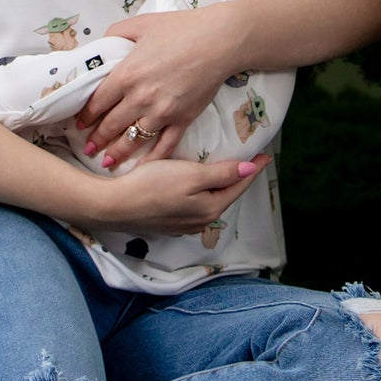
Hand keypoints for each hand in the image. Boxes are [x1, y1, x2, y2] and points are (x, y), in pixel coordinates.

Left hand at [78, 7, 244, 158]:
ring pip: (133, 139)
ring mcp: (162, 111)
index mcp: (127, 74)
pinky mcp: (183, 119)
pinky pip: (165, 145)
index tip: (80, 124)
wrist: (220, 40)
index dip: (86, 116)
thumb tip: (102, 46)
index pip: (97, 102)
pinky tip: (142, 167)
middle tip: (88, 148)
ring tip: (107, 162)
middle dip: (97, 139)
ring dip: (117, 153)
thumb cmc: (182, 29)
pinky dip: (152, 158)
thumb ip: (116, 34)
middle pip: (111, 124)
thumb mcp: (141, 24)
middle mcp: (140, 97)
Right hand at [88, 151, 266, 234]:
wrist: (114, 205)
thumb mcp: (190, 175)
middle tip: (248, 162)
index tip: (266, 156)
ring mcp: (182, 225)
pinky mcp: (166, 224)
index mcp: (209, 208)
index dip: (253, 169)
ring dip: (217, 189)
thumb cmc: (152, 185)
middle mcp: (199, 221)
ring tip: (225, 174)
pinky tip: (195, 189)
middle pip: (224, 196)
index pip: (238, 186)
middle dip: (237, 180)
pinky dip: (199, 196)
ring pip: (208, 203)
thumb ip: (222, 174)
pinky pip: (192, 207)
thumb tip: (250, 168)